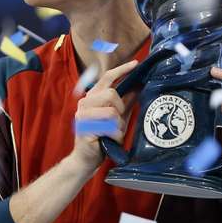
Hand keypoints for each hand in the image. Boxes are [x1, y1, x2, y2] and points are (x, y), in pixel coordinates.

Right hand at [69, 59, 138, 175]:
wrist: (87, 158)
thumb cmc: (103, 137)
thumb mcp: (118, 117)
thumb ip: (126, 101)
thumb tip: (139, 85)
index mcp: (92, 97)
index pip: (106, 78)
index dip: (121, 70)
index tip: (135, 64)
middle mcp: (85, 102)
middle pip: (111, 93)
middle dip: (120, 108)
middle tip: (118, 120)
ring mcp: (82, 115)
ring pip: (111, 111)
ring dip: (118, 125)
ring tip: (113, 132)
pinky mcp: (84, 128)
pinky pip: (109, 127)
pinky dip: (115, 135)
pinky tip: (110, 139)